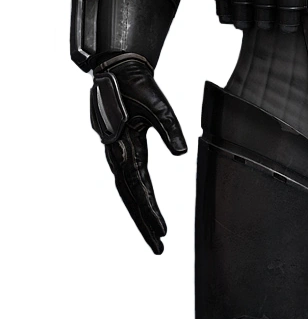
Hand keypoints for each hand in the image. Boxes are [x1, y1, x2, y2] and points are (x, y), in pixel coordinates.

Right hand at [90, 55, 186, 253]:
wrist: (118, 70)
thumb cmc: (138, 86)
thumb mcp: (159, 105)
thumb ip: (170, 128)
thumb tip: (180, 152)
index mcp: (124, 147)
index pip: (139, 188)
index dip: (150, 211)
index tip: (163, 231)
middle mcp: (116, 155)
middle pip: (130, 198)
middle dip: (144, 224)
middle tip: (159, 248)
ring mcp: (116, 154)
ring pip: (126, 192)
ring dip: (139, 215)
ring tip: (155, 236)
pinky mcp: (119, 151)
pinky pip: (127, 181)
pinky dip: (136, 198)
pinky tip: (145, 208)